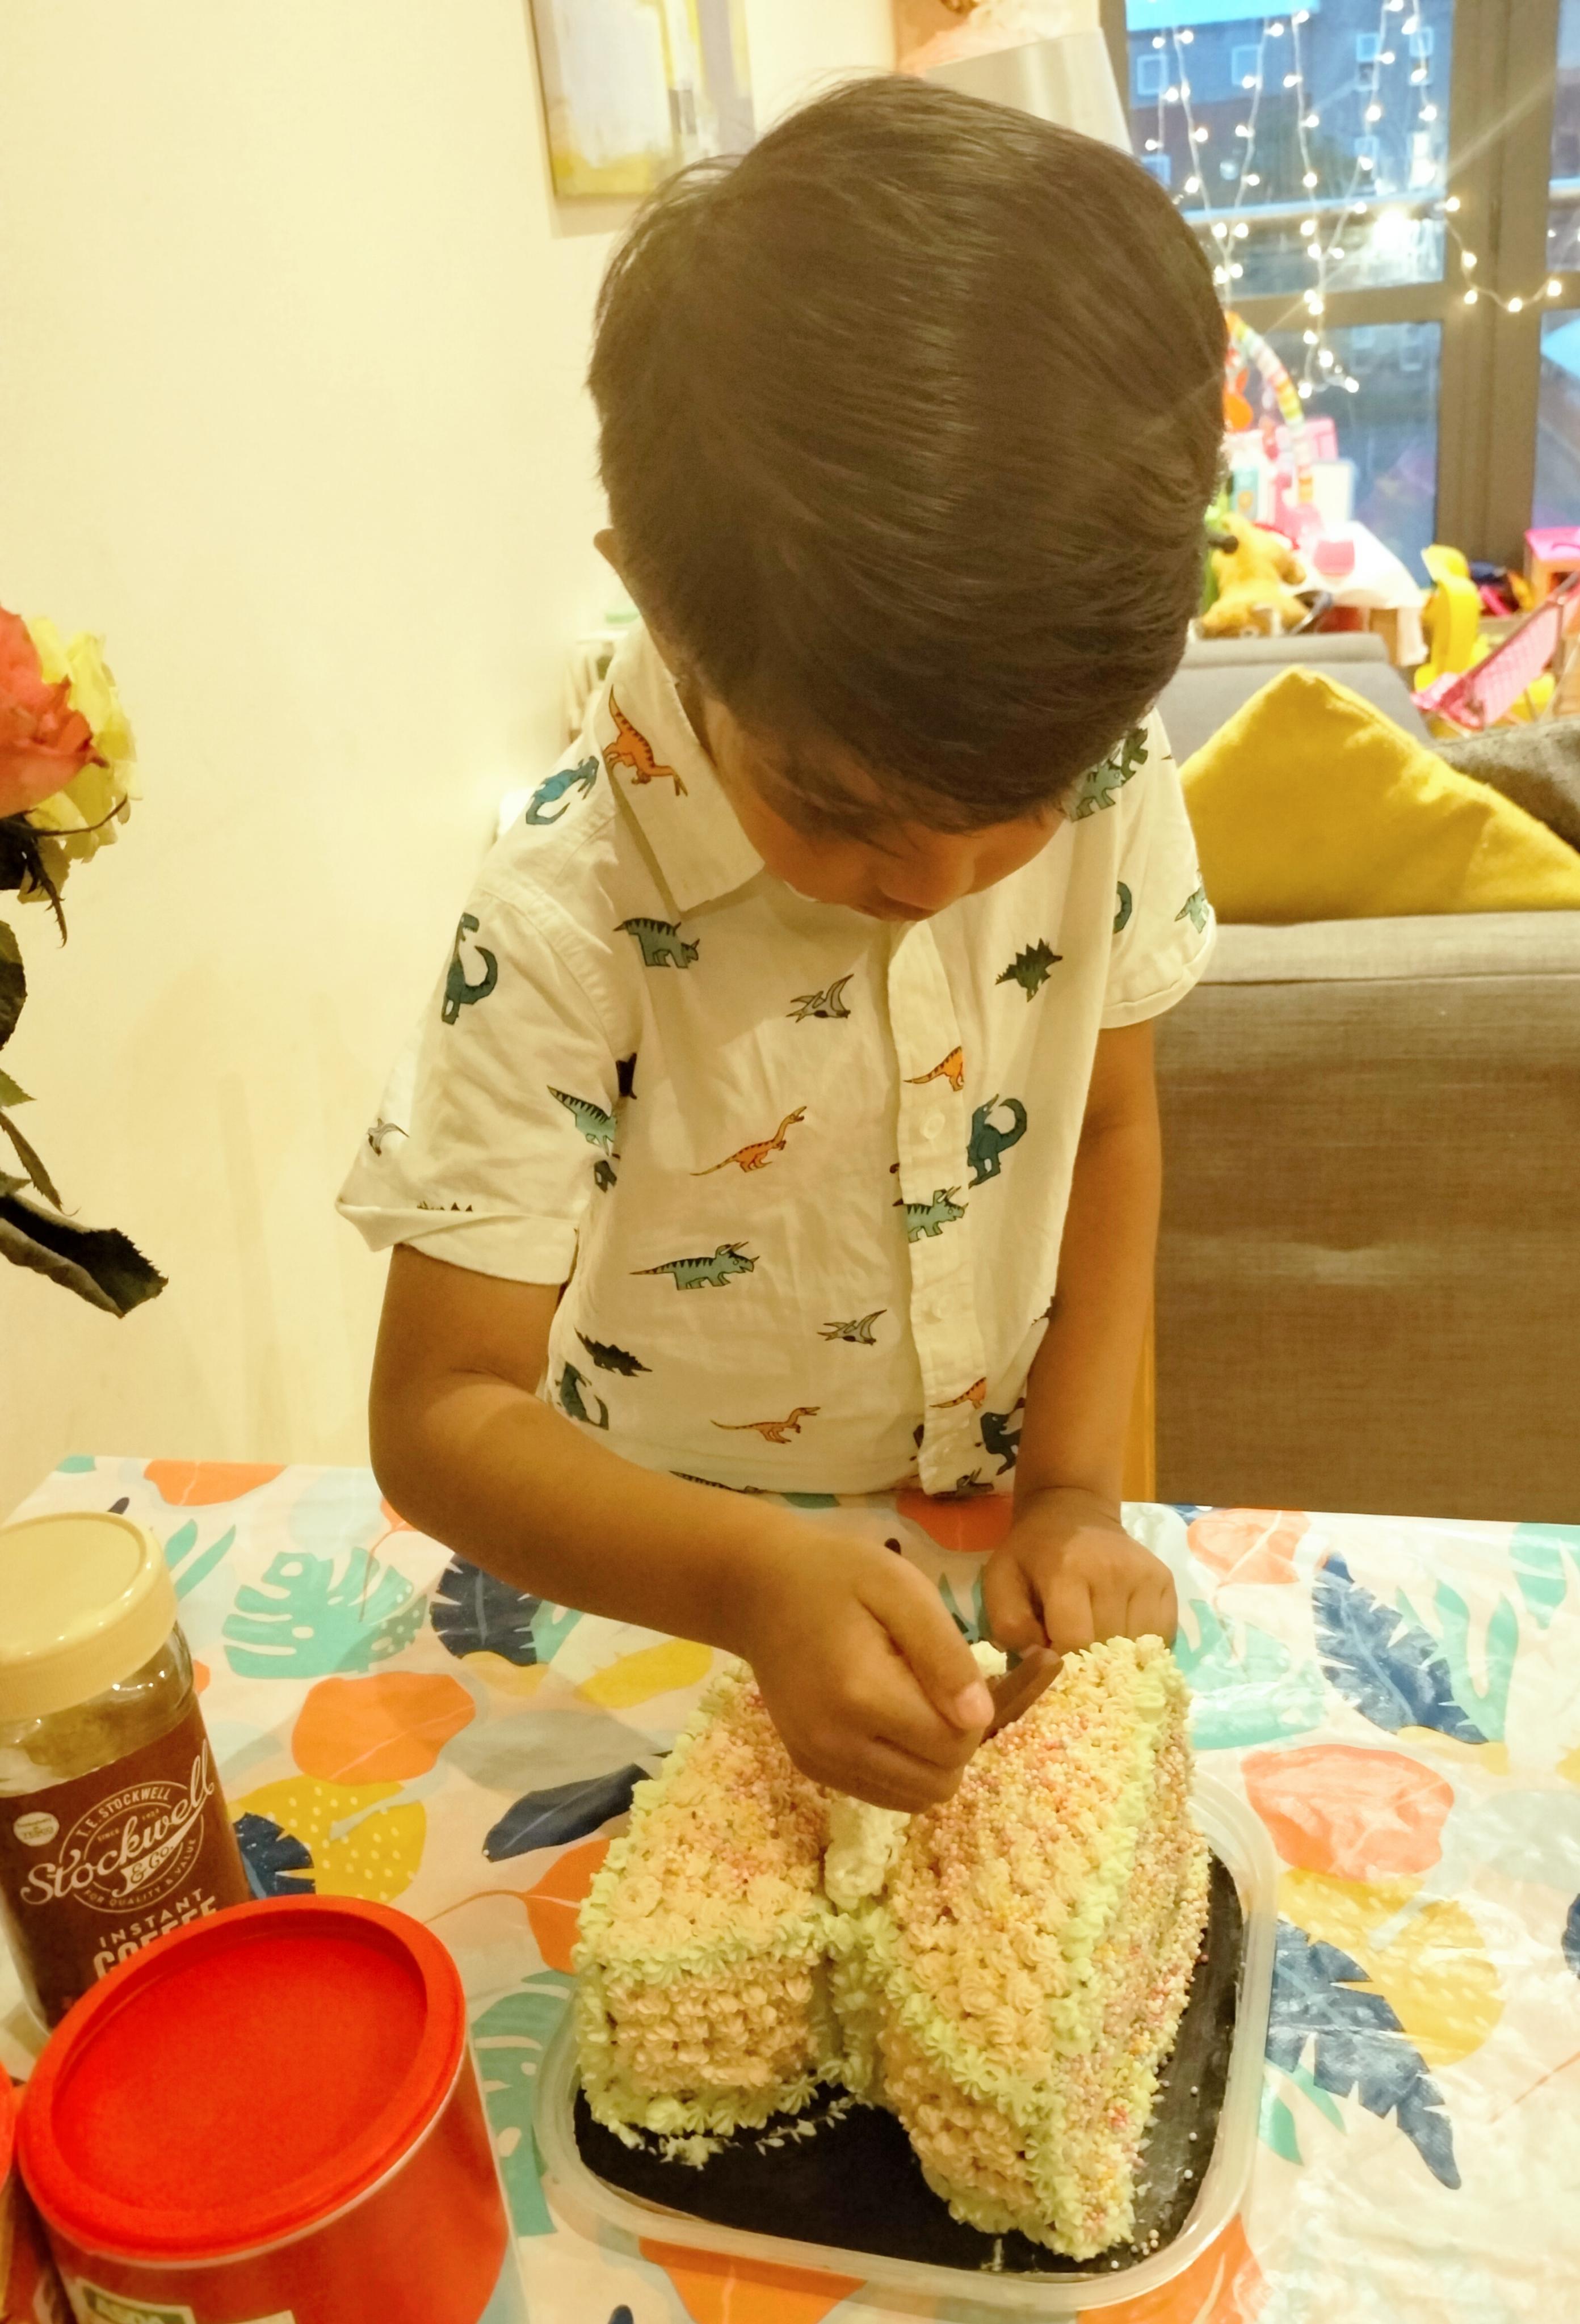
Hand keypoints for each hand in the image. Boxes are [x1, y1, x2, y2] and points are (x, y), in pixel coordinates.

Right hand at [729, 1523, 993, 1811]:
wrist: (758, 1590)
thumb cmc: (836, 1576)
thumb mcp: (900, 1588)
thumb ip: (944, 1653)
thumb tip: (979, 1719)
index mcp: (862, 1694)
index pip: (955, 1744)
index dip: (970, 1711)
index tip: (947, 1669)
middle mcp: (835, 1743)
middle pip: (938, 1782)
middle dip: (953, 1740)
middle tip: (931, 1685)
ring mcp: (819, 1761)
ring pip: (914, 1799)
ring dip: (928, 1759)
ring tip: (909, 1702)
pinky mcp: (811, 1768)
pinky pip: (881, 1794)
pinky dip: (899, 1767)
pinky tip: (885, 1719)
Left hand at [984, 1484, 1176, 1660]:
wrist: (1072, 1511)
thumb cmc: (1032, 1554)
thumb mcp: (1000, 1580)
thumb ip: (1009, 1625)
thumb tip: (1041, 1661)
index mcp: (1068, 1569)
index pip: (1074, 1640)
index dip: (1060, 1661)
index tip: (1051, 1658)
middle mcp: (1113, 1570)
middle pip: (1108, 1647)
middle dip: (1087, 1660)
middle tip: (1072, 1648)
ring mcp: (1146, 1575)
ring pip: (1137, 1646)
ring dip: (1116, 1656)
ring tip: (1096, 1638)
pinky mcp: (1166, 1580)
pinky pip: (1161, 1637)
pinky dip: (1140, 1646)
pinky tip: (1120, 1632)